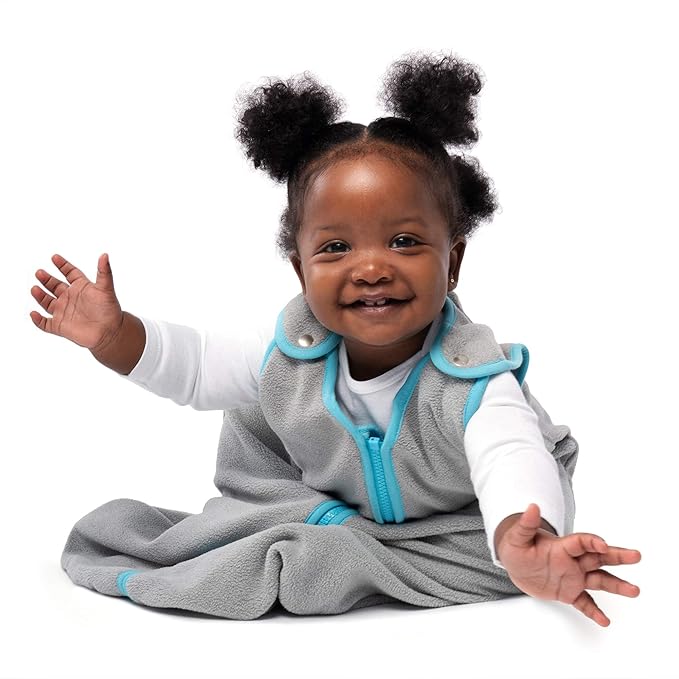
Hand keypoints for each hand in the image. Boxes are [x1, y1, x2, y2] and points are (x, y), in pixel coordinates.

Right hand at [30, 253, 123, 352]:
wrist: (110, 332)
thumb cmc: (110, 310)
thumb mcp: (106, 288)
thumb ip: (104, 272)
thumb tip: (105, 255)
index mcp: (81, 287)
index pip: (70, 273)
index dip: (63, 265)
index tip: (54, 257)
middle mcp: (71, 298)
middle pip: (55, 286)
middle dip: (46, 279)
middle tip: (39, 272)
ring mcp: (64, 312)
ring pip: (47, 302)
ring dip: (40, 296)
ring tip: (35, 289)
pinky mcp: (60, 326)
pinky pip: (44, 323)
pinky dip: (37, 320)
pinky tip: (33, 313)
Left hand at [496, 503, 640, 626]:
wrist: (515, 565)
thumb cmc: (516, 548)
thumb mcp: (516, 537)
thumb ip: (526, 525)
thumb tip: (532, 506)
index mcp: (561, 547)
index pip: (581, 542)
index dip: (592, 542)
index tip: (603, 545)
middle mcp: (572, 561)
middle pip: (598, 557)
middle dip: (617, 556)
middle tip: (636, 555)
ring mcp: (573, 577)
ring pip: (598, 580)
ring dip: (616, 585)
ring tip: (634, 590)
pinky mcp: (568, 592)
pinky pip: (584, 602)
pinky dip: (594, 611)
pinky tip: (605, 621)